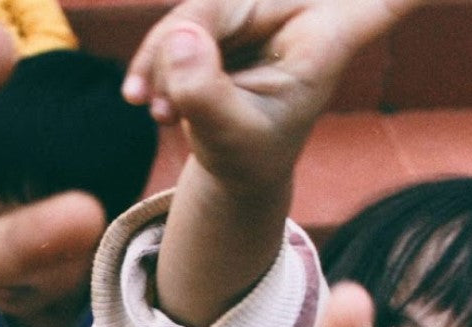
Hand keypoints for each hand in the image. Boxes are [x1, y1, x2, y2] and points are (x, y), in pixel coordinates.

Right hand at [121, 0, 419, 196]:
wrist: (235, 165)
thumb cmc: (251, 156)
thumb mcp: (231, 139)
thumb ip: (207, 94)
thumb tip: (179, 36)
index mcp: (327, 38)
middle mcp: (297, 11)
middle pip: (226, 3)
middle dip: (183, 45)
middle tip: (160, 109)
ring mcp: (256, 11)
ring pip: (193, 10)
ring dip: (162, 61)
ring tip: (160, 113)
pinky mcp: (223, 16)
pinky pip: (177, 23)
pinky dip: (155, 61)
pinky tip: (145, 98)